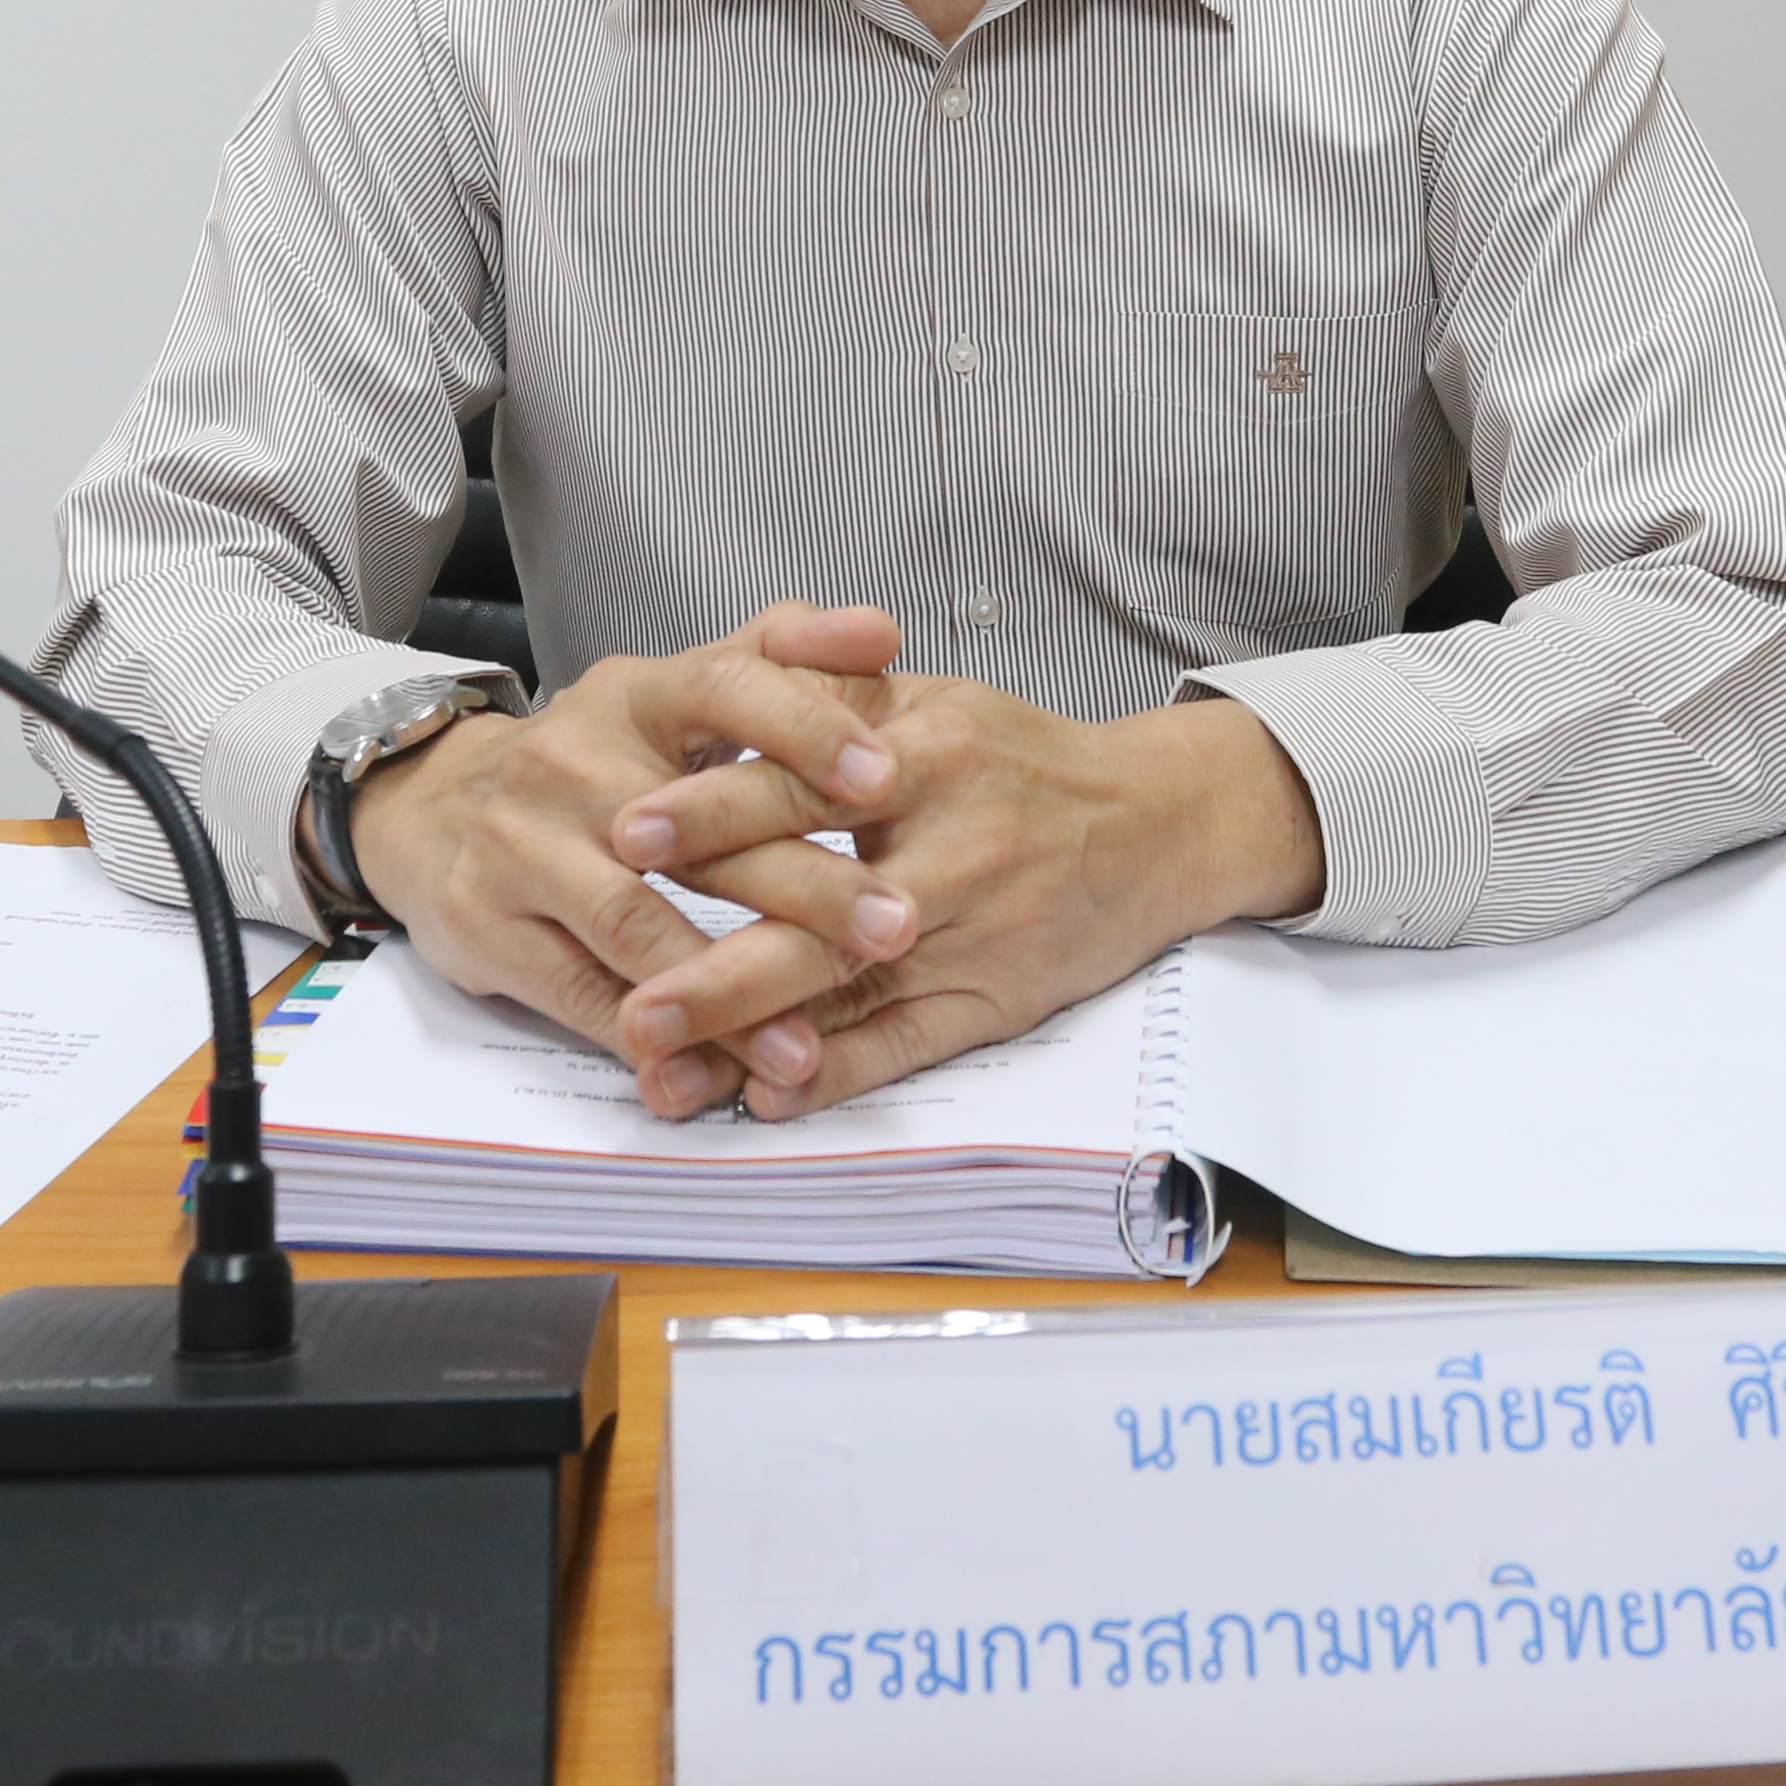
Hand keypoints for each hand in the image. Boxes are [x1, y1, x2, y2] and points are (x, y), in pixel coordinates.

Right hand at [340, 604, 924, 1110]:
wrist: (429, 805)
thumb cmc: (591, 756)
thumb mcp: (673, 692)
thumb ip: (780, 658)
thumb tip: (881, 631)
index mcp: (636, 695)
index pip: (724, 687)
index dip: (804, 728)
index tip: (884, 777)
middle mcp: (573, 764)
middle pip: (695, 830)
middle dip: (802, 886)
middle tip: (894, 928)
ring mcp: (522, 847)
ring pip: (636, 925)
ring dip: (728, 992)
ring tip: (809, 1045)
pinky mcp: (487, 928)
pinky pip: (581, 995)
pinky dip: (654, 1037)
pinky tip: (715, 1075)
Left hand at [599, 678, 1321, 1119]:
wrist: (1160, 825)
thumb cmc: (1024, 760)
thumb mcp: (934, 697)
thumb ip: (832, 693)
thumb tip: (723, 688)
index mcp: (930, 752)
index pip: (805, 784)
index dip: (713, 812)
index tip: (624, 833)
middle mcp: (954, 847)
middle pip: (818, 908)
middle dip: (715, 959)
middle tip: (626, 994)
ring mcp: (975, 934)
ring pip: (849, 991)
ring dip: (751, 1036)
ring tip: (661, 1064)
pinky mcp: (995, 1001)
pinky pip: (905, 1047)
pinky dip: (834, 1075)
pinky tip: (763, 1097)